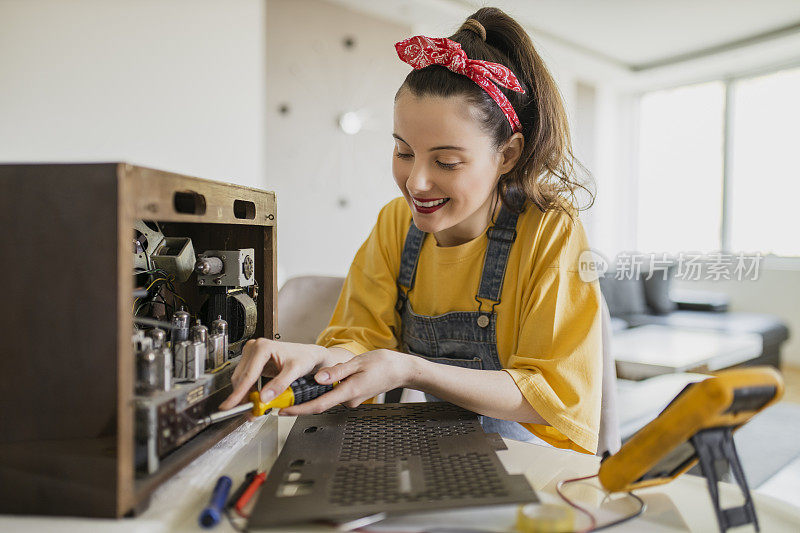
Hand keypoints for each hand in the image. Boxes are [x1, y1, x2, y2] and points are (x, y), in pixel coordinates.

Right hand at [218, 338, 330, 409]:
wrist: (308, 354)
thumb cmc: (304, 357)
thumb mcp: (295, 371)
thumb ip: (280, 384)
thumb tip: (264, 398)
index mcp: (263, 347)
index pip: (248, 375)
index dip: (239, 393)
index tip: (231, 406)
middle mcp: (255, 348)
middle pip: (241, 378)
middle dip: (242, 397)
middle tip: (247, 412)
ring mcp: (252, 354)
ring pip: (241, 379)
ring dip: (244, 395)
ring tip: (252, 409)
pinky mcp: (253, 361)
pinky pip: (246, 379)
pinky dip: (248, 391)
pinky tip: (254, 399)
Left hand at [278, 349, 414, 415]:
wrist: (400, 370)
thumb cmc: (383, 365)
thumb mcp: (357, 363)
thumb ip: (336, 371)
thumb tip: (318, 378)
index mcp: (349, 391)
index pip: (319, 405)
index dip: (299, 410)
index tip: (284, 412)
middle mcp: (349, 400)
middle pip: (321, 402)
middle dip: (303, 400)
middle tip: (285, 396)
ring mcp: (352, 400)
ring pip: (329, 396)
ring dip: (319, 391)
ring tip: (314, 379)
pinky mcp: (353, 397)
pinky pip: (336, 393)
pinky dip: (330, 388)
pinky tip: (332, 377)